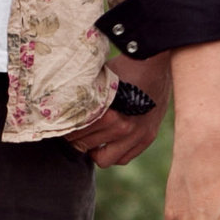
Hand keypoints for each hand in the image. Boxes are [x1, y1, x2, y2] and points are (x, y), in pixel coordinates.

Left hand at [66, 51, 171, 167]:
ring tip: (92, 141)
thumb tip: (67, 105)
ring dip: (96, 152)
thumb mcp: (101, 80)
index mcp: (108, 113)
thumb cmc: (123, 66)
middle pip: (88, 145)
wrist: (153, 60)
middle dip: (78, 140)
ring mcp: (138, 134)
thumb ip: (87, 97)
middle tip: (74, 134)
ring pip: (106, 159)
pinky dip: (115, 154)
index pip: (78, 132)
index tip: (66, 127)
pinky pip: (125, 158)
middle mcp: (123, 127)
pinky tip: (109, 143)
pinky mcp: (148, 136)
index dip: (68, 130)